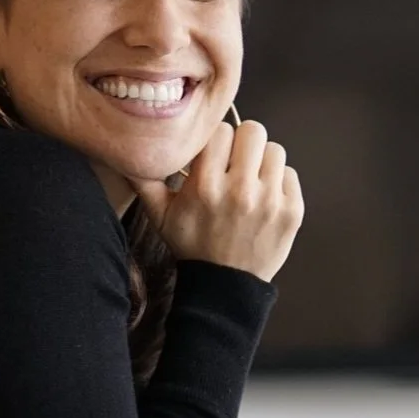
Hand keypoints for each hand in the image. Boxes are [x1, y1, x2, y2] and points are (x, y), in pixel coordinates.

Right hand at [127, 119, 303, 281]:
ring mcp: (270, 201)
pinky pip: (290, 174)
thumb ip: (144, 180)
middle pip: (252, 130)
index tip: (213, 155)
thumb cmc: (192, 246)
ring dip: (261, 160)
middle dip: (241, 143)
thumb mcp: (160, 216)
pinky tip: (264, 197)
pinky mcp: (292, 211)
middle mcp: (240, 191)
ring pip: (274, 149)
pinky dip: (278, 181)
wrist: (225, 287)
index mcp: (206, 186)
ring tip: (250, 179)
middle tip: (234, 161)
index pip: (219, 131)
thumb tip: (126, 149)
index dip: (215, 139)